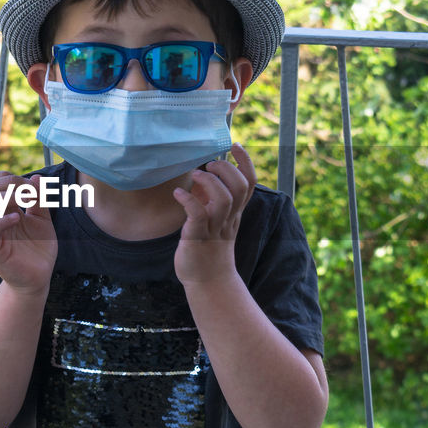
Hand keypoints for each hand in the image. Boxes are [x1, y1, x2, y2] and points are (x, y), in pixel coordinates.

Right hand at [0, 171, 57, 294]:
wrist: (39, 276)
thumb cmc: (39, 249)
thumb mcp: (43, 220)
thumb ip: (39, 200)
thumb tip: (36, 177)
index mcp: (6, 209)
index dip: (8, 176)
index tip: (30, 184)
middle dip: (8, 183)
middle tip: (28, 191)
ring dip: (2, 197)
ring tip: (22, 200)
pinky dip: (1, 221)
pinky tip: (17, 218)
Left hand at [172, 143, 255, 285]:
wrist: (207, 281)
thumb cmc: (208, 247)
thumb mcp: (218, 220)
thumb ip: (216, 199)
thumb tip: (206, 173)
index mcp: (235, 212)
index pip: (249, 183)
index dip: (246, 162)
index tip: (235, 145)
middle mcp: (228, 218)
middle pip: (239, 187)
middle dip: (226, 169)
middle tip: (209, 164)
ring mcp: (214, 228)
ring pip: (223, 200)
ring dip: (209, 182)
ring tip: (195, 176)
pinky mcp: (197, 237)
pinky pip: (197, 215)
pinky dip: (188, 200)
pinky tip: (178, 193)